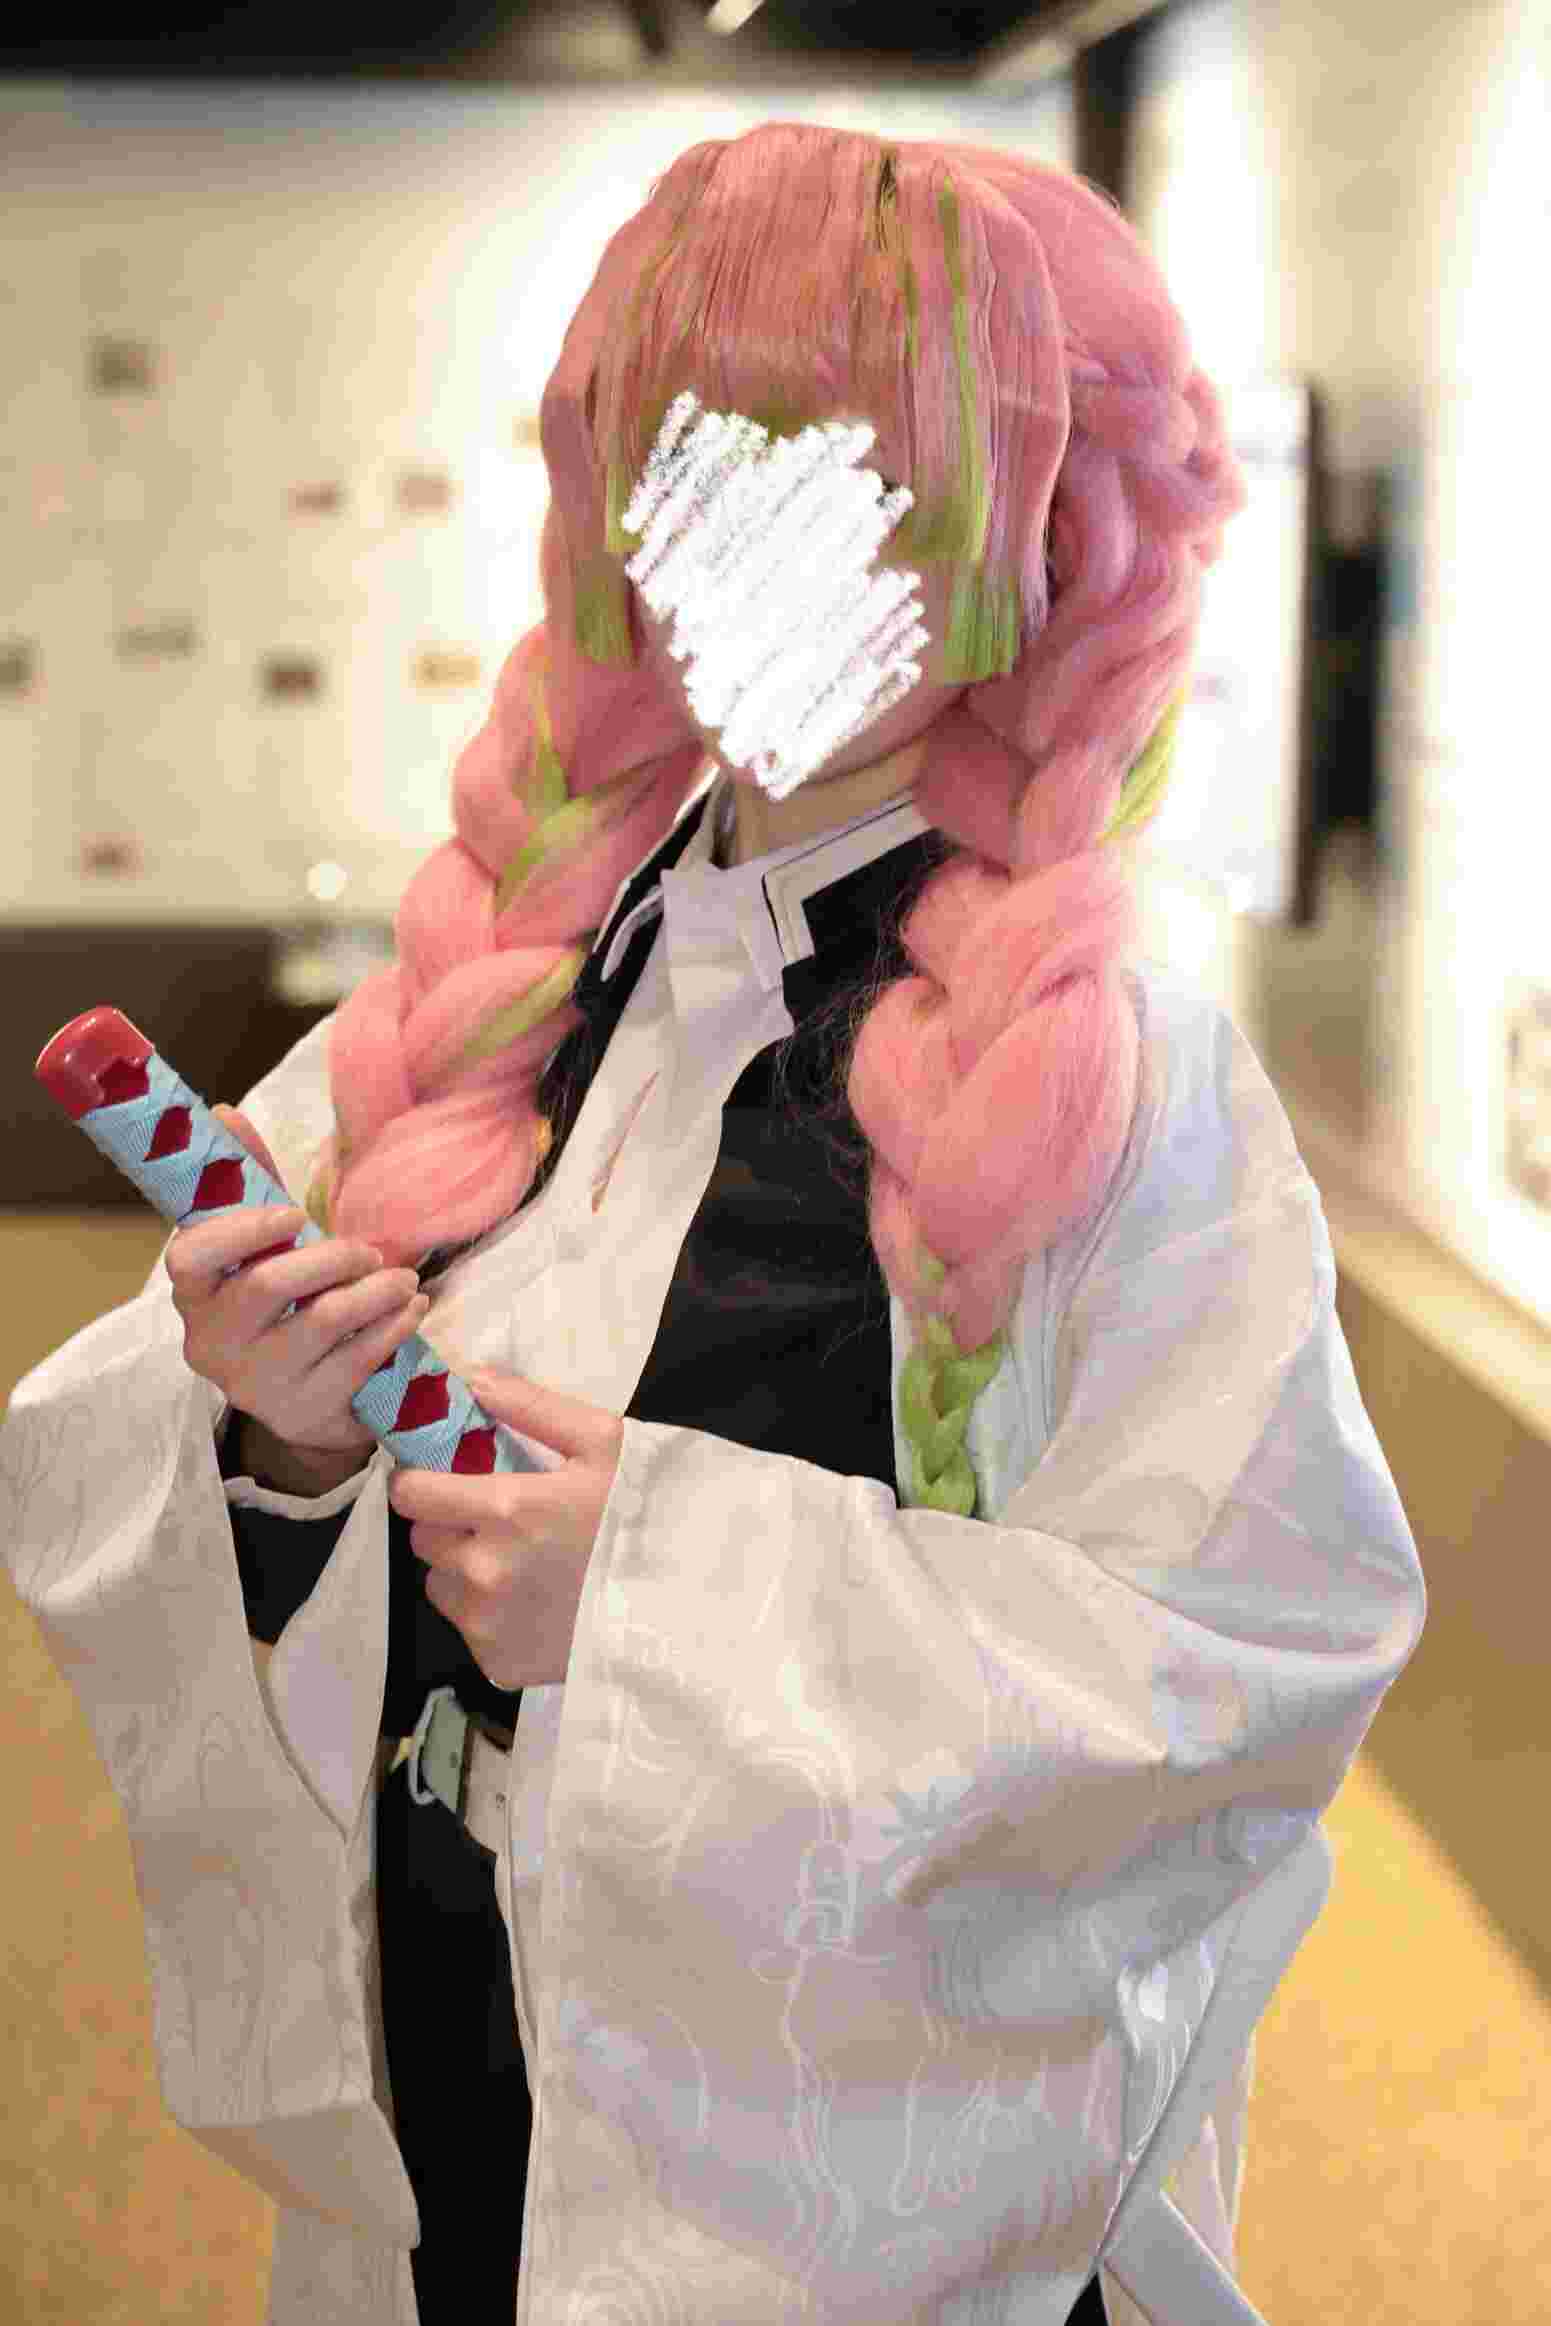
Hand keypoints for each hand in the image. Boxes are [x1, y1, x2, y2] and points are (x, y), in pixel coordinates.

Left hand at [388, 1366, 624, 1690]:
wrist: (683, 1607)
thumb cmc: (643, 1516)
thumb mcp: (604, 1443)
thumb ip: (531, 1407)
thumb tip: (472, 1378)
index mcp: (506, 1510)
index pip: (411, 1494)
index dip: (420, 1481)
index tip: (440, 1478)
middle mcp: (484, 1571)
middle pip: (423, 1539)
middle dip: (448, 1523)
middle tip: (496, 1519)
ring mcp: (488, 1624)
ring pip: (440, 1585)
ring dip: (463, 1570)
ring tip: (518, 1563)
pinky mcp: (497, 1665)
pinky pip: (467, 1628)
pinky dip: (486, 1614)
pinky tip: (532, 1603)